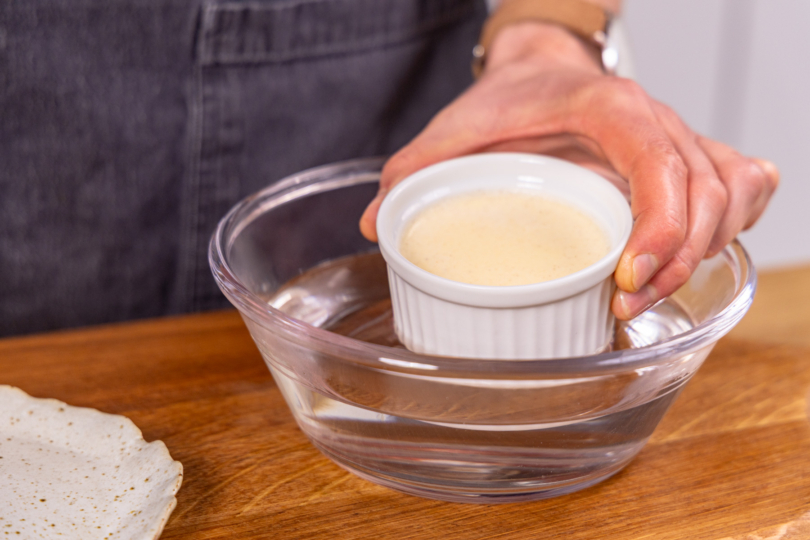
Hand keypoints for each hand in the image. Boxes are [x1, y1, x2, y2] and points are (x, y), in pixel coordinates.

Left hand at [359, 22, 777, 319]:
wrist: (543, 66)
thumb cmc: (510, 97)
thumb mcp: (457, 127)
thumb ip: (415, 169)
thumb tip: (375, 225)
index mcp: (607, 106)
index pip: (657, 159)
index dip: (658, 224)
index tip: (628, 275)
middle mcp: (654, 121)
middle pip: (706, 191)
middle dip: (678, 260)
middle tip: (626, 304)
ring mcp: (677, 140)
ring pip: (730, 195)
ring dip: (703, 253)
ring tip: (644, 296)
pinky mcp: (685, 160)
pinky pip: (739, 188)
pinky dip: (731, 226)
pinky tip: (694, 257)